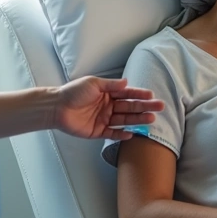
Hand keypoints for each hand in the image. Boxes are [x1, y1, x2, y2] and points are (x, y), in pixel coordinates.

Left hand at [49, 77, 163, 139]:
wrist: (56, 107)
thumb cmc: (74, 92)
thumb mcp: (93, 84)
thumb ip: (111, 85)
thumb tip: (127, 82)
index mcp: (108, 93)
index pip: (127, 94)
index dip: (139, 94)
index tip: (152, 95)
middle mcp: (108, 106)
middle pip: (129, 107)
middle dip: (145, 107)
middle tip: (159, 107)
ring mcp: (104, 119)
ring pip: (124, 120)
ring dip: (138, 120)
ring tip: (151, 119)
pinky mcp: (97, 131)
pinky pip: (112, 134)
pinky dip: (122, 134)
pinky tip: (132, 134)